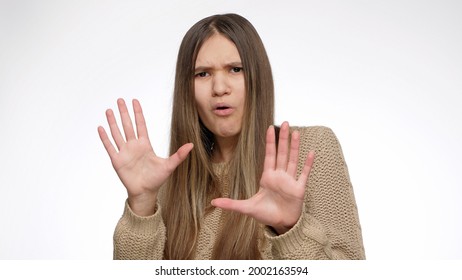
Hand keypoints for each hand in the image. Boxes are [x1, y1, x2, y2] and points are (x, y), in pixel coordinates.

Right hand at [98, 98, 192, 215]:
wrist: (145, 192)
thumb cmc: (156, 179)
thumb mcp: (169, 165)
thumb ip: (179, 155)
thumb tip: (191, 145)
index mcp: (145, 145)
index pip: (140, 124)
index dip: (138, 113)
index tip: (135, 101)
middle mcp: (134, 146)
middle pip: (127, 125)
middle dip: (124, 113)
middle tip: (120, 100)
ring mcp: (124, 152)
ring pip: (117, 133)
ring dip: (113, 122)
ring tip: (109, 110)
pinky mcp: (117, 160)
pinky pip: (110, 146)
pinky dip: (105, 137)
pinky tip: (101, 127)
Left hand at [211, 122, 314, 233]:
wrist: (281, 224)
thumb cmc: (266, 214)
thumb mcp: (247, 208)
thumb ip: (231, 204)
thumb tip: (213, 202)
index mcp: (267, 177)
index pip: (269, 155)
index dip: (270, 142)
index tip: (269, 128)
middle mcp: (279, 176)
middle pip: (281, 153)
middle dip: (282, 138)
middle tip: (284, 123)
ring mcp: (290, 181)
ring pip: (292, 159)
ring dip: (294, 146)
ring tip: (295, 133)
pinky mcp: (299, 188)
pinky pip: (304, 173)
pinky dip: (307, 163)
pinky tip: (310, 152)